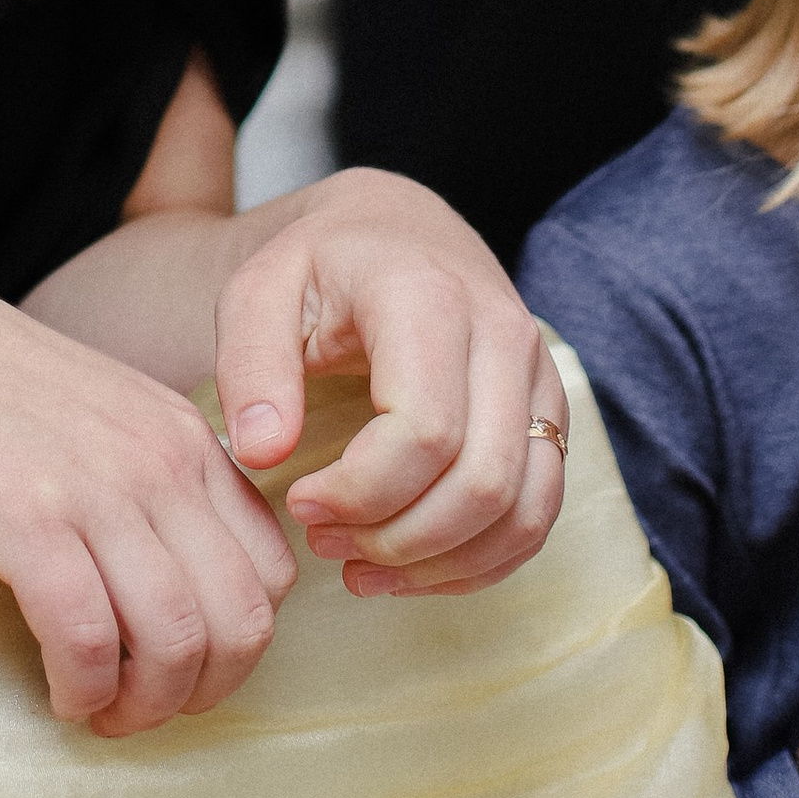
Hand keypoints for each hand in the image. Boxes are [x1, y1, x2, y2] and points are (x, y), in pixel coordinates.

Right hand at [0, 264, 300, 738]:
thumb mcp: (104, 416)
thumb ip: (158, 479)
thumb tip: (190, 580)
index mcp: (187, 439)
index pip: (273, 573)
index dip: (239, 644)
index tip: (188, 670)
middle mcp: (160, 463)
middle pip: (241, 620)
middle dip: (204, 691)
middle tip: (146, 709)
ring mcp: (97, 490)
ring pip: (175, 642)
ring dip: (144, 706)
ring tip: (101, 711)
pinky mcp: (28, 521)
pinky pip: (89, 639)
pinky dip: (84, 690)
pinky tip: (61, 694)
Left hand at [213, 171, 566, 595]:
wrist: (396, 230)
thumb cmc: (323, 265)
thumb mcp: (259, 291)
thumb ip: (250, 366)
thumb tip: (261, 453)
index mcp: (429, 296)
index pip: (425, 431)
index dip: (361, 492)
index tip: (300, 502)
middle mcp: (504, 334)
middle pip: (481, 482)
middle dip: (398, 538)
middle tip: (324, 539)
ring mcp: (538, 377)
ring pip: (522, 510)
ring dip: (440, 563)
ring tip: (360, 566)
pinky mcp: (548, 415)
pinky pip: (537, 515)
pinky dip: (479, 562)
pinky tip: (411, 567)